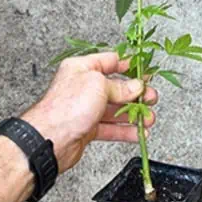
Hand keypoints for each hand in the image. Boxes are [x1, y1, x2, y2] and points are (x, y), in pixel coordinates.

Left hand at [22, 52, 157, 173]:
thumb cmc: (66, 107)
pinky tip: (138, 133)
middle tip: (151, 97)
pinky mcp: (87, 127)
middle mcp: (83, 86)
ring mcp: (85, 108)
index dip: (129, 66)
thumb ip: (121, 87)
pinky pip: (111, 128)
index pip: (110, 61)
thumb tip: (136, 87)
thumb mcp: (99, 85)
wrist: (50, 139)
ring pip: (115, 109)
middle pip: (116, 87)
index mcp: (82, 68)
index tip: (144, 71)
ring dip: (134, 114)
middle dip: (136, 93)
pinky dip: (125, 130)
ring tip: (149, 119)